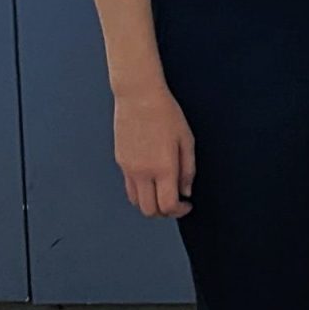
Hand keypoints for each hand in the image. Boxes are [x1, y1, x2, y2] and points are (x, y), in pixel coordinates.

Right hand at [114, 86, 195, 218]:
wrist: (138, 97)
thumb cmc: (167, 114)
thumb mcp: (186, 140)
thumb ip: (188, 169)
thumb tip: (186, 191)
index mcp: (163, 168)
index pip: (168, 205)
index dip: (180, 211)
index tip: (187, 204)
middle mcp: (142, 172)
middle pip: (149, 210)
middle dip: (164, 212)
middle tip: (176, 202)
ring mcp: (128, 168)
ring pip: (136, 202)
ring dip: (151, 204)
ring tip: (164, 192)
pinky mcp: (120, 162)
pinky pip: (129, 187)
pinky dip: (141, 192)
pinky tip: (152, 181)